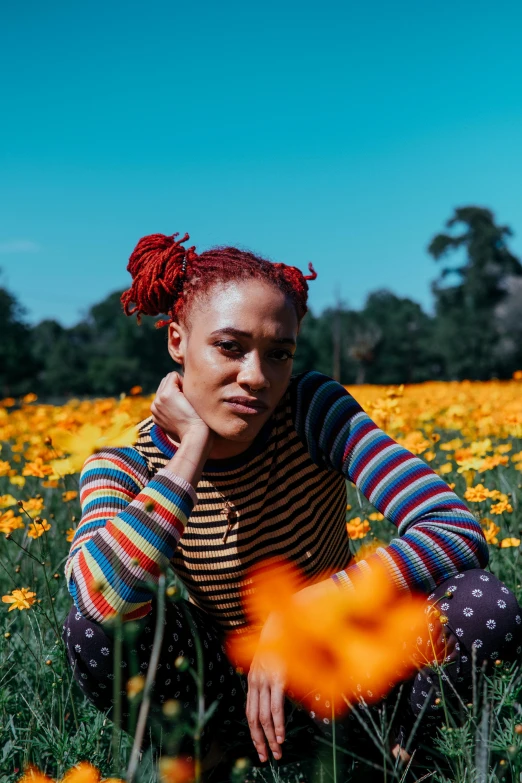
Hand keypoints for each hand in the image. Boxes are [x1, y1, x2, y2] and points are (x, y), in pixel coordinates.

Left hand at [150, 372, 212, 444]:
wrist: (195, 436)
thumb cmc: (199, 415)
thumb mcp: (193, 394)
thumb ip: (183, 383)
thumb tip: (179, 379)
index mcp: (166, 393)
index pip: (173, 375)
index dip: (183, 382)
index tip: (188, 393)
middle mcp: (157, 400)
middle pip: (165, 381)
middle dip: (174, 386)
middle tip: (185, 398)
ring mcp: (155, 410)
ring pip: (161, 392)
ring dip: (170, 394)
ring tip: (181, 405)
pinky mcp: (155, 417)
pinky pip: (160, 404)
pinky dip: (166, 405)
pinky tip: (176, 412)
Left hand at [246, 612, 285, 762]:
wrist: (286, 616)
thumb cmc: (284, 639)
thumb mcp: (273, 661)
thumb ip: (272, 680)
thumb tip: (276, 700)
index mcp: (253, 678)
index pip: (249, 712)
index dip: (254, 733)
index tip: (260, 748)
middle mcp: (256, 679)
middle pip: (253, 718)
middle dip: (260, 740)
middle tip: (265, 758)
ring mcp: (266, 678)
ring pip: (264, 716)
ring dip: (270, 737)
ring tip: (276, 752)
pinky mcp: (278, 676)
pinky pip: (275, 706)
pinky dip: (278, 724)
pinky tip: (281, 736)